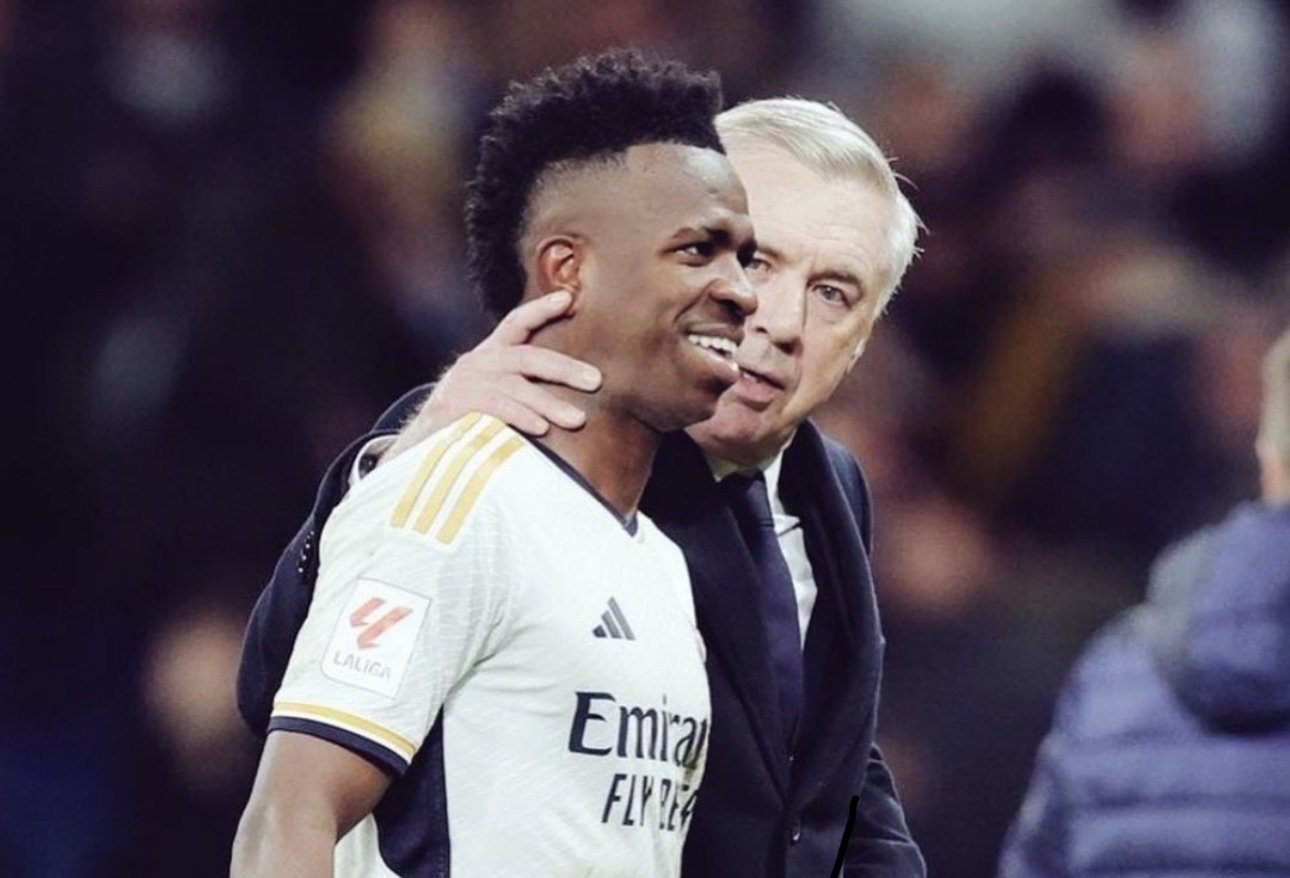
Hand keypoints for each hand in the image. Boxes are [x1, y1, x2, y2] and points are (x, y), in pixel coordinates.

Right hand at [383, 291, 600, 460]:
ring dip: (549, 403)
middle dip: (564, 368)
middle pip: (526, 356)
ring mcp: (463, 382)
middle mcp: (476, 363)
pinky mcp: (453, 404)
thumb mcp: (495, 401)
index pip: (516, 323)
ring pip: (515, 386)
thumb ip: (523, 392)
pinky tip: (541, 428)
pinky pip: (495, 406)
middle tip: (595, 381)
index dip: (541, 309)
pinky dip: (520, 416)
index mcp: (488, 356)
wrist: (419, 451)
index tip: (569, 298)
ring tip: (576, 418)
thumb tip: (575, 404)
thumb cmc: (468, 426)